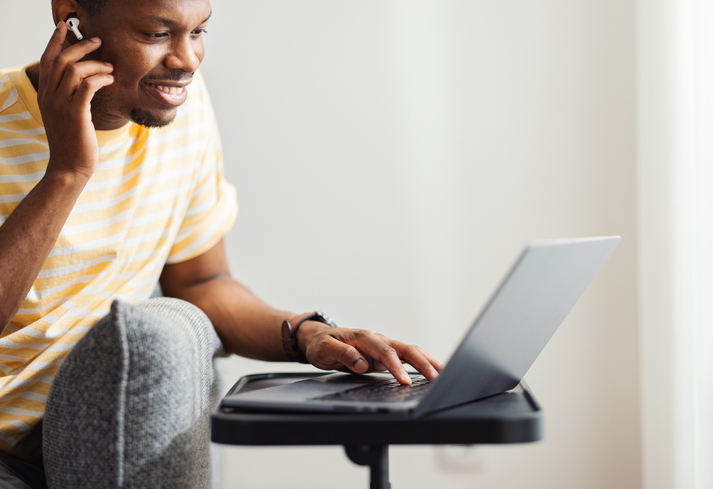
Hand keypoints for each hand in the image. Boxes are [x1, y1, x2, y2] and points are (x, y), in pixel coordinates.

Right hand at [37, 21, 114, 179]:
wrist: (69, 167)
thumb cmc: (73, 143)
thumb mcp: (65, 117)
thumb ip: (69, 98)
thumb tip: (85, 83)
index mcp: (45, 95)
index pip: (47, 60)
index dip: (56, 41)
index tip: (66, 28)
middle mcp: (50, 97)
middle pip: (61, 60)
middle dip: (81, 47)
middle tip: (98, 42)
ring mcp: (61, 105)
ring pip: (74, 70)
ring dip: (96, 64)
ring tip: (110, 68)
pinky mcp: (76, 114)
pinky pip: (87, 86)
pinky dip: (100, 78)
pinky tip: (110, 80)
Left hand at [297, 322, 443, 384]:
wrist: (318, 338)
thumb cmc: (321, 343)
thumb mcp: (324, 349)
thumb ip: (343, 354)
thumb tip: (361, 363)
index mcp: (364, 337)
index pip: (385, 352)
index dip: (397, 367)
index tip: (405, 381)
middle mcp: (377, 339)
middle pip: (404, 348)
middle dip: (422, 363)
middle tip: (435, 377)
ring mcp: (382, 346)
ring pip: (409, 351)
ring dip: (426, 361)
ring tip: (442, 373)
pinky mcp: (383, 354)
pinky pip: (405, 357)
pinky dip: (420, 362)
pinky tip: (431, 370)